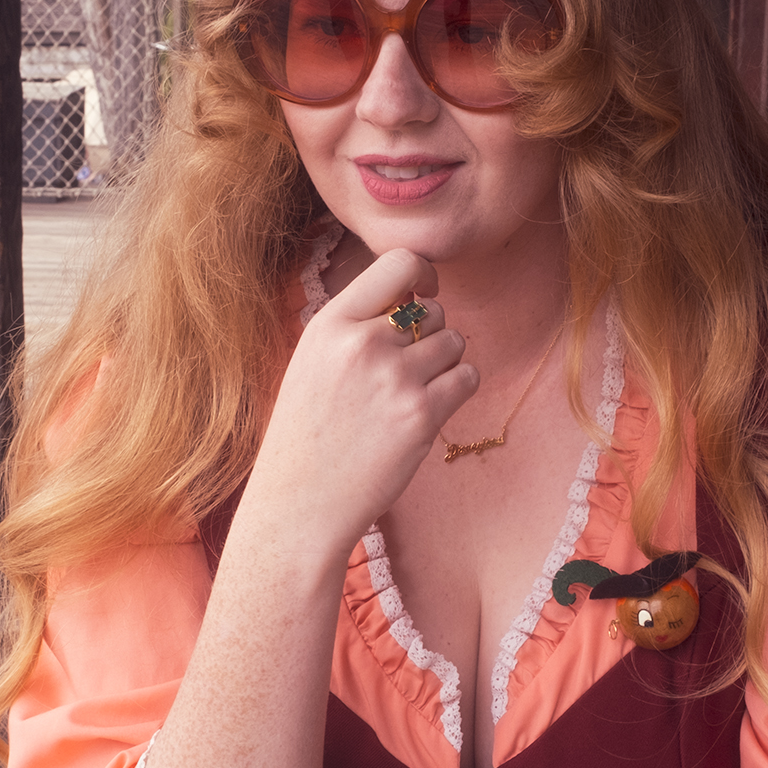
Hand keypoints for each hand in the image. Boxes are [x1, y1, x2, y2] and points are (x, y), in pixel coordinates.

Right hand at [240, 248, 477, 557]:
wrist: (300, 503)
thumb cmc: (307, 437)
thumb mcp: (312, 362)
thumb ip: (356, 327)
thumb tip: (415, 297)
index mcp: (330, 324)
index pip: (398, 263)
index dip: (424, 274)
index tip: (426, 293)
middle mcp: (362, 343)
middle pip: (433, 312)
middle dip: (430, 336)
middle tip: (406, 373)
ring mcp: (394, 378)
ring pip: (454, 342)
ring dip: (445, 364)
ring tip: (412, 395)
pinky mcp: (420, 415)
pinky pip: (468, 377)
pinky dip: (458, 389)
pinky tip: (429, 410)